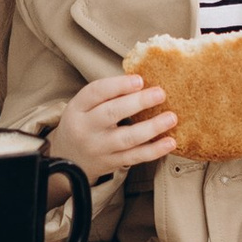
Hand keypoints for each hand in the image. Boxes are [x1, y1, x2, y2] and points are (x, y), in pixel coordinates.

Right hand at [49, 73, 180, 175]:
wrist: (69, 158)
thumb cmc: (84, 123)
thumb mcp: (85, 106)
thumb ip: (108, 94)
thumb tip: (142, 79)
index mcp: (78, 108)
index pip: (96, 92)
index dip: (118, 85)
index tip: (140, 80)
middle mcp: (85, 128)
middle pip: (111, 113)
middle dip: (138, 102)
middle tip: (161, 93)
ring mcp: (98, 148)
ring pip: (126, 138)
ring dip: (151, 127)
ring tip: (171, 118)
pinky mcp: (110, 163)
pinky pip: (134, 157)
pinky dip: (154, 150)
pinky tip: (170, 142)